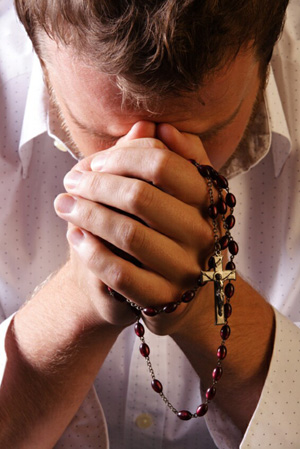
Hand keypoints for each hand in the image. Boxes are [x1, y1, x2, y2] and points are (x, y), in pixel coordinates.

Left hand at [55, 122, 215, 332]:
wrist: (176, 288)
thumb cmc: (169, 231)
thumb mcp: (178, 193)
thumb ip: (171, 157)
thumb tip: (154, 126)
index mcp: (207, 199)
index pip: (161, 163)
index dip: (120, 158)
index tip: (95, 163)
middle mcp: (202, 233)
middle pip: (140, 196)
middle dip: (95, 185)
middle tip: (71, 183)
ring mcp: (185, 269)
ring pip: (128, 234)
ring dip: (86, 214)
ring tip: (64, 205)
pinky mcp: (164, 299)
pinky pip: (120, 273)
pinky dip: (90, 251)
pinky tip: (75, 236)